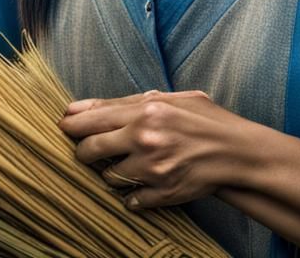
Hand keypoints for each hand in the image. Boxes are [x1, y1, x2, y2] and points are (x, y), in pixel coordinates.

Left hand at [57, 88, 248, 209]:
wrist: (237, 152)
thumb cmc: (205, 120)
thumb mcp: (172, 98)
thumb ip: (128, 101)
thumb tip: (82, 106)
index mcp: (147, 110)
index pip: (92, 119)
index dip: (71, 124)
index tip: (62, 126)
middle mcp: (145, 139)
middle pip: (90, 150)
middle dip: (83, 151)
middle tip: (87, 151)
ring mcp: (152, 170)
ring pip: (108, 178)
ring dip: (112, 173)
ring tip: (129, 164)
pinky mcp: (161, 194)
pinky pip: (130, 201)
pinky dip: (133, 194)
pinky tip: (145, 182)